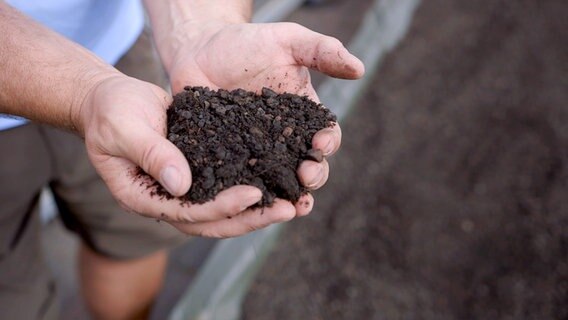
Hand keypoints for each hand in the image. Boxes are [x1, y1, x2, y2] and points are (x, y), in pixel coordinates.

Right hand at [79, 75, 297, 236]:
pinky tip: (277, 181)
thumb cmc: (111, 111)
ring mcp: (182, 190)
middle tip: (286, 210)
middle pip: (211, 221)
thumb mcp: (124, 128)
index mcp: (143, 197)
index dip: (220, 207)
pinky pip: (225, 185)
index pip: (186, 212)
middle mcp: (166, 200)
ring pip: (222, 210)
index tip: (252, 195)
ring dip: (257, 210)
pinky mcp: (197, 172)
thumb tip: (181, 184)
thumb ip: (150, 153)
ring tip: (292, 203)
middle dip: (250, 219)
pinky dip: (251, 187)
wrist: (112, 99)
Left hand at [164, 21, 364, 215]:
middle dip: (313, 177)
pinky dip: (249, 196)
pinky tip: (250, 205)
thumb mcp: (288, 40)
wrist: (201, 49)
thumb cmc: (248, 44)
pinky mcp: (229, 160)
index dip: (328, 144)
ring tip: (290, 209)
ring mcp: (257, 153)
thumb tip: (360, 69)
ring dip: (288, 197)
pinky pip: (242, 181)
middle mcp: (285, 140)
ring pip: (279, 182)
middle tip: (305, 177)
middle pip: (308, 168)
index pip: (326, 137)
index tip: (320, 144)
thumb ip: (322, 51)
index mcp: (304, 117)